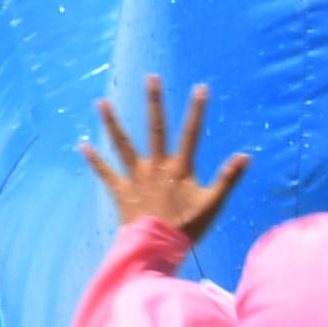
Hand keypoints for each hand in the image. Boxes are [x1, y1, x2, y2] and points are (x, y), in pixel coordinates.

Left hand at [83, 78, 249, 244]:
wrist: (155, 248)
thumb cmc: (186, 227)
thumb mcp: (212, 203)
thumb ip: (228, 178)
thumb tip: (246, 155)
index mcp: (180, 167)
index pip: (192, 133)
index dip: (197, 110)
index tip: (200, 87)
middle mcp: (156, 167)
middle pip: (155, 129)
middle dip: (154, 102)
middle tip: (151, 78)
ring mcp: (136, 178)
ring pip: (122, 145)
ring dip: (112, 123)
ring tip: (101, 103)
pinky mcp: (121, 192)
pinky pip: (104, 173)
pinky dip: (94, 160)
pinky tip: (82, 146)